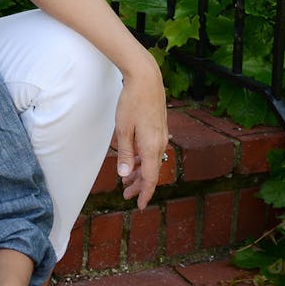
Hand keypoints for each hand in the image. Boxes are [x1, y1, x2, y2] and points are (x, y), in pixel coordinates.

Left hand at [112, 53, 167, 208]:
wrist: (147, 79)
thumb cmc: (132, 103)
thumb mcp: (123, 129)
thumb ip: (124, 153)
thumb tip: (124, 174)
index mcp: (151, 147)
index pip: (150, 178)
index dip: (145, 194)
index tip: (140, 206)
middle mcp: (160, 144)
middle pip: (151, 172)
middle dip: (139, 185)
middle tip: (126, 194)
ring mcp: (161, 136)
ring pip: (151, 161)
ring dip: (139, 172)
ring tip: (126, 180)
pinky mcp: (159, 129)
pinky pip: (152, 150)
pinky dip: (142, 159)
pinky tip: (132, 160)